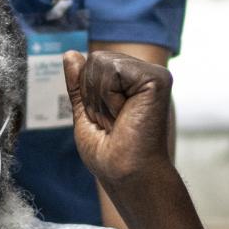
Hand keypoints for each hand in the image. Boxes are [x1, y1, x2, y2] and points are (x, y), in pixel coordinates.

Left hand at [63, 50, 171, 191]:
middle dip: (92, 95)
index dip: (87, 95)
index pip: (90, 64)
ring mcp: (152, 73)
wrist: (126, 173)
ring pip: (100, 62)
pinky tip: (127, 114)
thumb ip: (79, 84)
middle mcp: (143, 72)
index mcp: (129, 80)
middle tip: (112, 122)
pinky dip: (110, 97)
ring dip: (100, 99)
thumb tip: (70, 54)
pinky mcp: (157, 78)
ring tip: (120, 120)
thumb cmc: (109, 153)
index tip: (105, 120)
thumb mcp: (85, 112)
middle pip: (94, 59)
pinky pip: (113, 70)